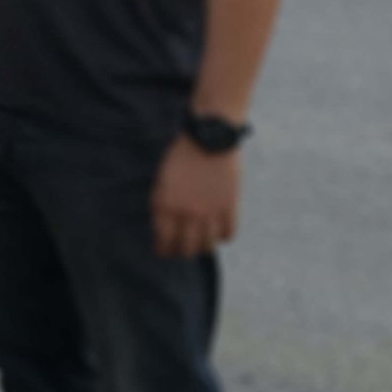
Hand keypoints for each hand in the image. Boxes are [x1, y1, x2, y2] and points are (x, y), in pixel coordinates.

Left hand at [150, 135, 240, 258]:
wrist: (208, 138)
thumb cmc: (181, 157)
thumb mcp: (162, 180)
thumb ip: (162, 205)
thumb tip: (163, 228)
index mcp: (165, 204)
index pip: (163, 241)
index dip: (163, 250)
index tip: (163, 252)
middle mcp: (186, 212)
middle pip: (185, 249)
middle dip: (181, 253)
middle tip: (181, 251)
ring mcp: (209, 211)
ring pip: (207, 246)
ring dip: (202, 248)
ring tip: (200, 243)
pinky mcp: (229, 207)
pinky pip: (228, 234)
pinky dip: (223, 237)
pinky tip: (218, 232)